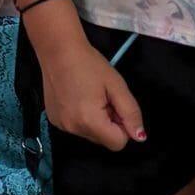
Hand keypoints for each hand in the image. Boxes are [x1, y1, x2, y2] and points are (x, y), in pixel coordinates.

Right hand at [38, 34, 145, 151]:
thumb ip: (131, 113)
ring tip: (89, 95)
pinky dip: (81, 117)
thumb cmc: (89, 64)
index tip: (116, 105)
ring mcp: (61, 126)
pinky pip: (77, 127)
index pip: (118, 143)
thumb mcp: (117, 86)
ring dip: (95, 119)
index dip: (123, 126)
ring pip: (91, 133)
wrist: (58, 50)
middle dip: (109, 122)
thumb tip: (139, 136)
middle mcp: (73, 129)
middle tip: (103, 97)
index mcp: (90, 121)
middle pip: (103, 139)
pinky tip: (77, 97)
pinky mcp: (54, 120)